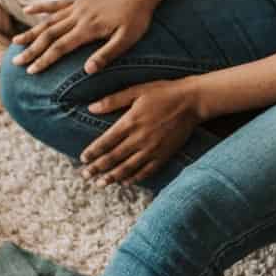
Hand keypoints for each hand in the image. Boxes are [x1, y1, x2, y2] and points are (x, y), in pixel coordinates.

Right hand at [11, 0, 169, 75]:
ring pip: (48, 21)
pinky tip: (27, 10)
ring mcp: (77, 7)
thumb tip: (87, 70)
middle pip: (49, 35)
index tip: (31, 71)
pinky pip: (56, 4)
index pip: (60, 47)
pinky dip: (41, 8)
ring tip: (15, 42)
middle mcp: (78, 16)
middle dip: (31, 49)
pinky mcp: (79, 1)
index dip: (44, 59)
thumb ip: (107, 55)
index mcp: (88, 28)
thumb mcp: (127, 40)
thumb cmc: (136, 19)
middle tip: (16, 62)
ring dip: (31, 32)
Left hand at [80, 79, 205, 186]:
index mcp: (130, 122)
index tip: (83, 159)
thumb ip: (113, 100)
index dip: (93, 152)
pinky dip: (135, 178)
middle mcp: (139, 138)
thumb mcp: (137, 90)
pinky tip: (126, 182)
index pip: (105, 141)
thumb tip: (91, 108)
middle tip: (85, 176)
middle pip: (113, 158)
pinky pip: (146, 171)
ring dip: (113, 177)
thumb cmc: (164, 93)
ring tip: (101, 184)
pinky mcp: (164, 155)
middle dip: (98, 168)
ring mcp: (152, 149)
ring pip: (128, 168)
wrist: (192, 102)